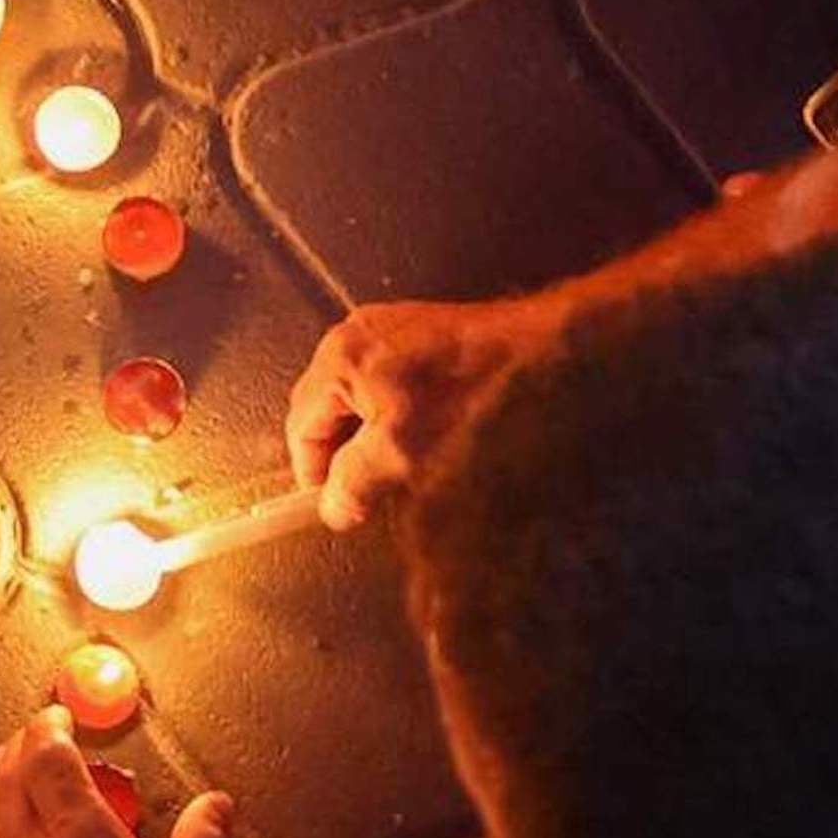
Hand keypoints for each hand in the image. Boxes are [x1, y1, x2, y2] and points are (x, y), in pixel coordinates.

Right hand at [280, 295, 550, 528]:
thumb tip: (333, 509)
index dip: (312, 472)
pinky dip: (390, 413)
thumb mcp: (401, 452)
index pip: (300, 426)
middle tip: (364, 490)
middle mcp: (354, 335)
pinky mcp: (420, 332)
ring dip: (366, 436)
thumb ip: (355, 482)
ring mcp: (388, 328)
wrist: (537, 351)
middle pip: (324, 409)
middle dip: (338, 453)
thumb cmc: (467, 398)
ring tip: (395, 466)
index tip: (336, 505)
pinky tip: (420, 433)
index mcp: (338, 359)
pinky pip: (385, 381)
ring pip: (355, 398)